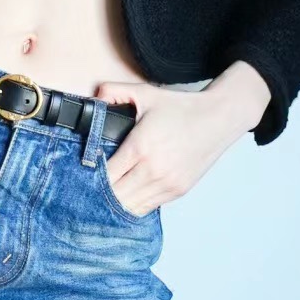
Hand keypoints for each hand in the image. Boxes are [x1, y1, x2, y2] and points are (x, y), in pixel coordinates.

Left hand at [94, 66, 267, 215]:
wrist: (219, 119)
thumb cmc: (181, 107)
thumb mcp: (145, 93)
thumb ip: (114, 92)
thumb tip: (94, 98)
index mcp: (141, 147)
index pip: (105, 175)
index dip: (89, 177)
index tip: (80, 173)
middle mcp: (153, 170)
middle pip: (114, 196)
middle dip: (98, 194)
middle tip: (85, 189)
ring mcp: (167, 184)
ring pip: (130, 208)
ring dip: (115, 204)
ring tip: (102, 196)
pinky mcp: (177, 191)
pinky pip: (147, 207)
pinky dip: (133, 205)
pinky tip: (123, 197)